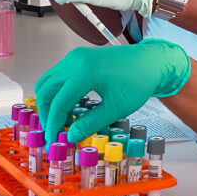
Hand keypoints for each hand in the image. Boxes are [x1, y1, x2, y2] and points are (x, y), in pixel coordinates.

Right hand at [35, 39, 190, 145]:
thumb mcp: (115, 109)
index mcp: (84, 72)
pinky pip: (57, 75)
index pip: (58, 102)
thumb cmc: (138, 82)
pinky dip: (57, 92)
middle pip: (46, 90)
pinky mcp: (77, 57)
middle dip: (47, 113)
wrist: (150, 63)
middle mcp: (75, 61)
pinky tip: (68, 106)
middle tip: (53, 130)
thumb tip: (70, 136)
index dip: (53, 123)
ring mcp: (75, 57)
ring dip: (50, 102)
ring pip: (48, 81)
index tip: (52, 138)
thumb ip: (90, 124)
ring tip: (61, 120)